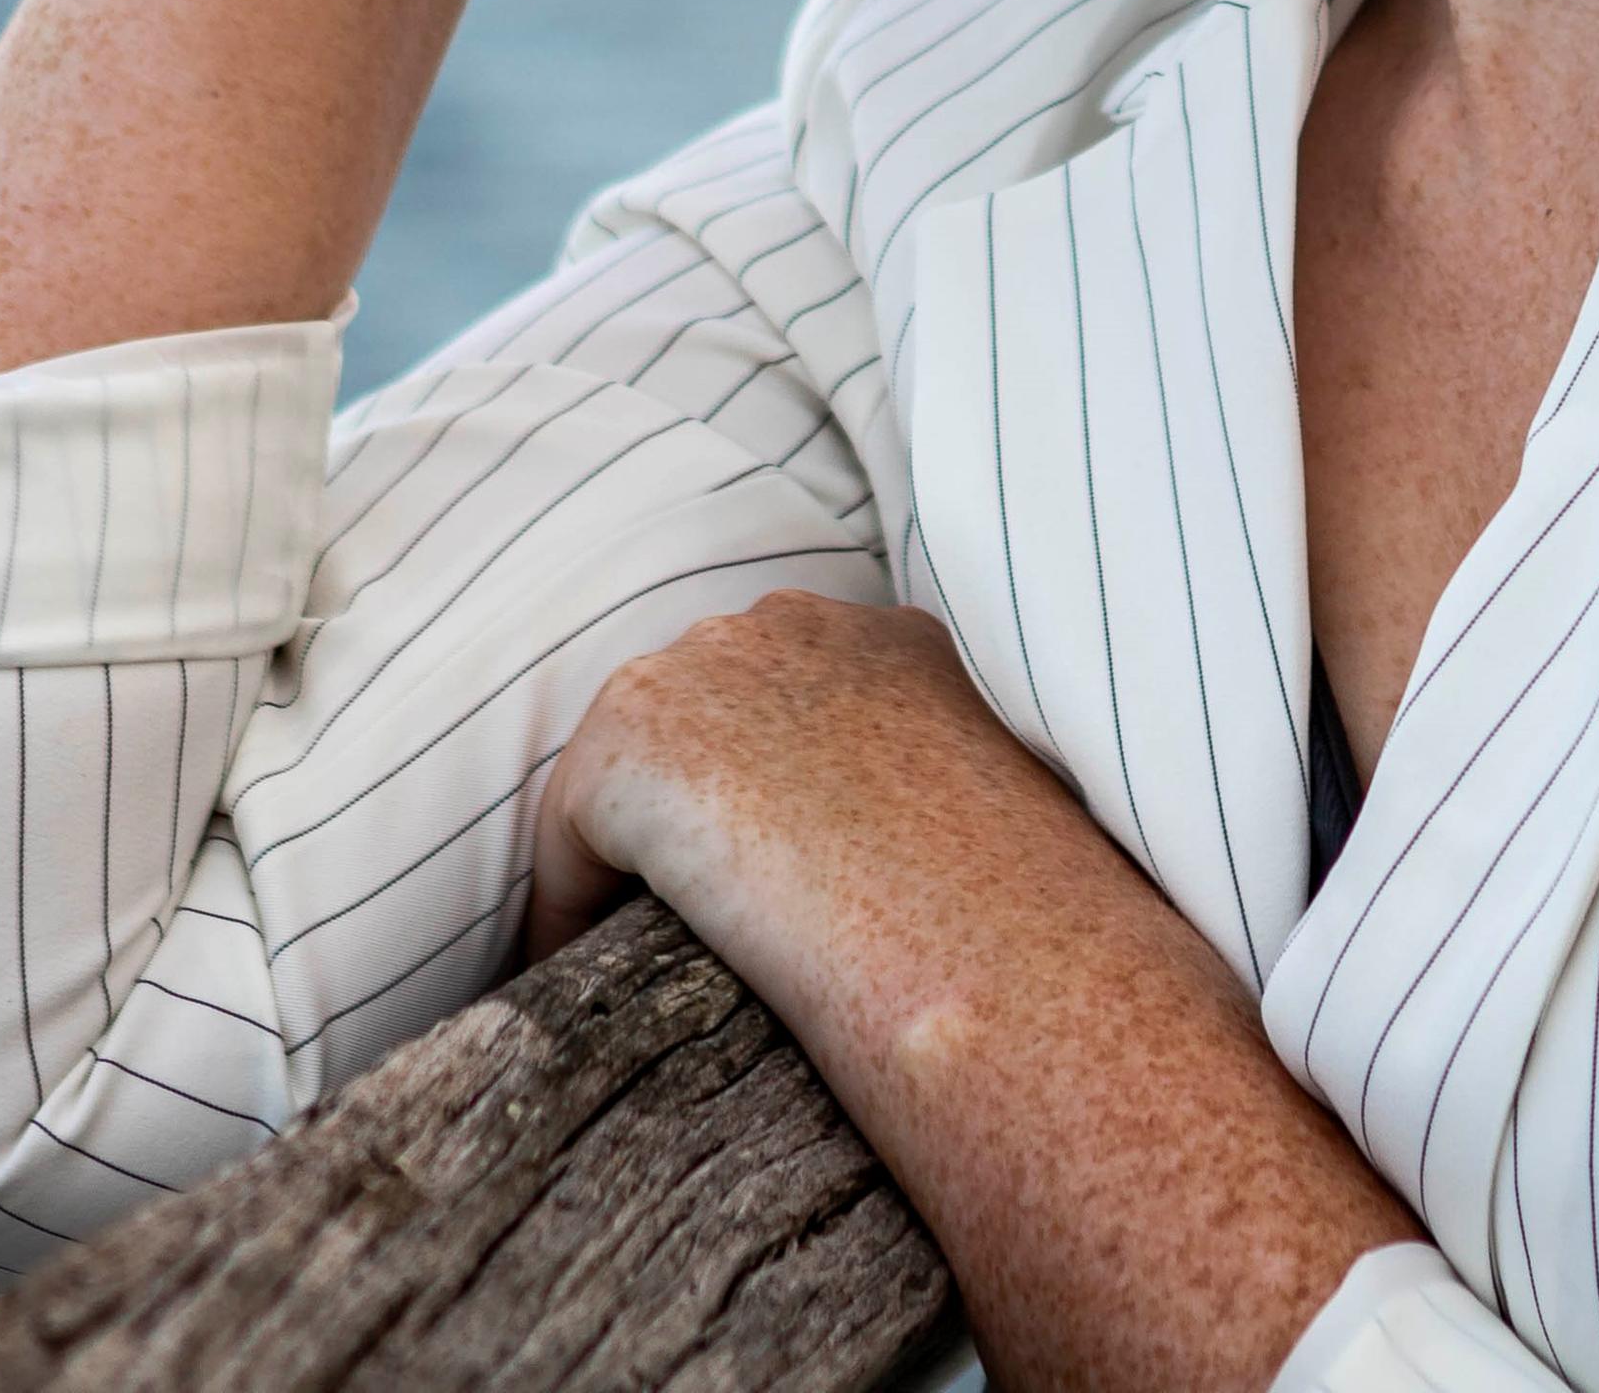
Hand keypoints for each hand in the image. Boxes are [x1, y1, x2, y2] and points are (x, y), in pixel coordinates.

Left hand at [531, 595, 1423, 1392]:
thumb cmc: (1030, 915)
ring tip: (639, 954)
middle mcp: (794, 623)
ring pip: (627, 776)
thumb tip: (941, 863)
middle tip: (690, 924)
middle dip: (688, 814)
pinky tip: (591, 975)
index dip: (760, 790)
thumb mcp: (1012, 814)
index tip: (760, 877)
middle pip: (696, 719)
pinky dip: (568, 908)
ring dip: (627, 858)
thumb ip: (950, 793)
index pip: (787, 694)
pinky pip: (567, 840)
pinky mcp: (635, 738)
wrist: (991, 951)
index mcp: (893, 638)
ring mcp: (707, 670)